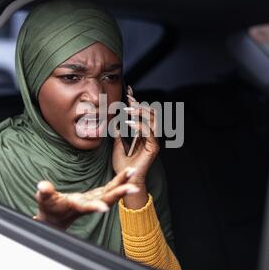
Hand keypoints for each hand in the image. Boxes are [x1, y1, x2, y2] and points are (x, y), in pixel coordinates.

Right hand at [33, 167, 138, 228]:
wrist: (56, 217)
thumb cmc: (49, 208)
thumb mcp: (44, 200)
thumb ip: (45, 193)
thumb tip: (42, 185)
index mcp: (76, 206)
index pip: (86, 207)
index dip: (94, 207)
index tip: (104, 208)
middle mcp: (88, 204)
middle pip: (106, 199)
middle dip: (119, 193)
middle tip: (132, 187)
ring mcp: (94, 199)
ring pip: (111, 192)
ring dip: (123, 184)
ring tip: (133, 173)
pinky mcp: (97, 195)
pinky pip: (111, 187)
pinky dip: (120, 181)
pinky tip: (129, 174)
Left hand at [112, 85, 159, 208]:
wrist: (125, 179)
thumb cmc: (123, 164)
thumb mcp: (117, 144)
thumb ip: (118, 133)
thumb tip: (115, 121)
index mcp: (144, 133)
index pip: (143, 113)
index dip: (137, 101)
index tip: (129, 91)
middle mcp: (151, 136)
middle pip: (152, 113)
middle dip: (140, 104)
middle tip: (128, 100)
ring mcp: (153, 142)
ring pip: (153, 120)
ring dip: (141, 112)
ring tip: (129, 109)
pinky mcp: (153, 148)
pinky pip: (149, 133)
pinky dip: (139, 126)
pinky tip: (129, 123)